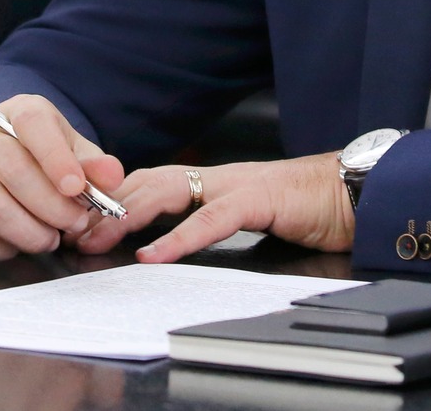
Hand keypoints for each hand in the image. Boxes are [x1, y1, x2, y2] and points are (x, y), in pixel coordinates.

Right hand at [0, 94, 127, 259]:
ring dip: (29, 232)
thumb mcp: (72, 151)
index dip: (56, 159)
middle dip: (51, 206)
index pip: (33, 126)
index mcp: (18, 112)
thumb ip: (94, 165)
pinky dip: (1, 248)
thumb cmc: (40, 156)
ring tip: (50, 238)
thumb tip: (111, 176)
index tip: (77, 189)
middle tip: (76, 224)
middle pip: (14, 171)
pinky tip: (19, 243)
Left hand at [70, 154, 354, 262]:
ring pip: (171, 189)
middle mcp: (218, 176)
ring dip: (130, 214)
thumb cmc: (304, 208)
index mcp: (211, 181)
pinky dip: (181, 235)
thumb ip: (209, 219)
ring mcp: (238, 183)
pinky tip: (157, 254)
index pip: (149, 181)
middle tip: (74, 229)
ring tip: (101, 236)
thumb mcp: (246, 216)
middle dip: (108, 203)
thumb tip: (165, 243)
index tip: (80, 219)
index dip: (113, 197)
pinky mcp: (262, 198)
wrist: (356, 193)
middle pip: (149, 179)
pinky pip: (214, 217)